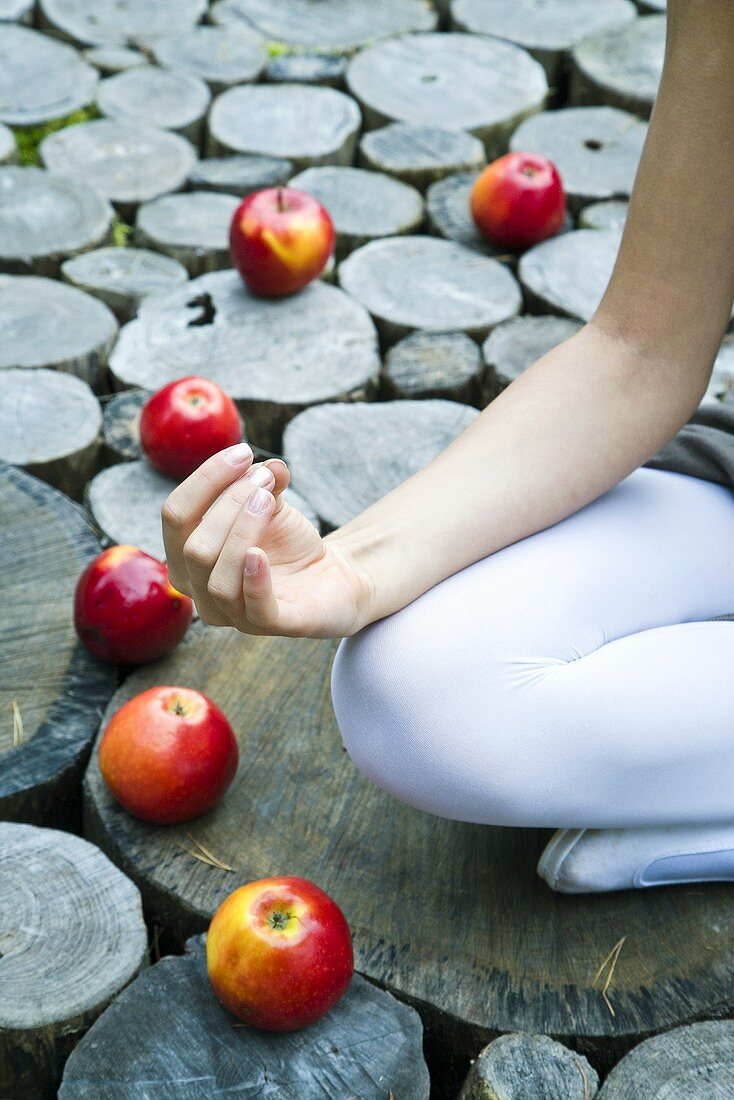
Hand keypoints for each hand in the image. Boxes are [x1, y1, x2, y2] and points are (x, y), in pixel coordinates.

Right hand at [161, 443, 373, 638]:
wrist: (330, 578)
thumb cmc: (287, 544)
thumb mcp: (270, 505)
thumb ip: (262, 482)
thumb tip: (270, 466)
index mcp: (186, 558)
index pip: (175, 516)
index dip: (205, 480)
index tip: (243, 453)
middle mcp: (200, 592)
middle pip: (194, 546)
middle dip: (229, 503)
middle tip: (264, 480)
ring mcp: (233, 615)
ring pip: (217, 576)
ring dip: (242, 529)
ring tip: (269, 499)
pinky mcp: (271, 626)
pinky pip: (253, 609)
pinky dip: (254, 579)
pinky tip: (261, 552)